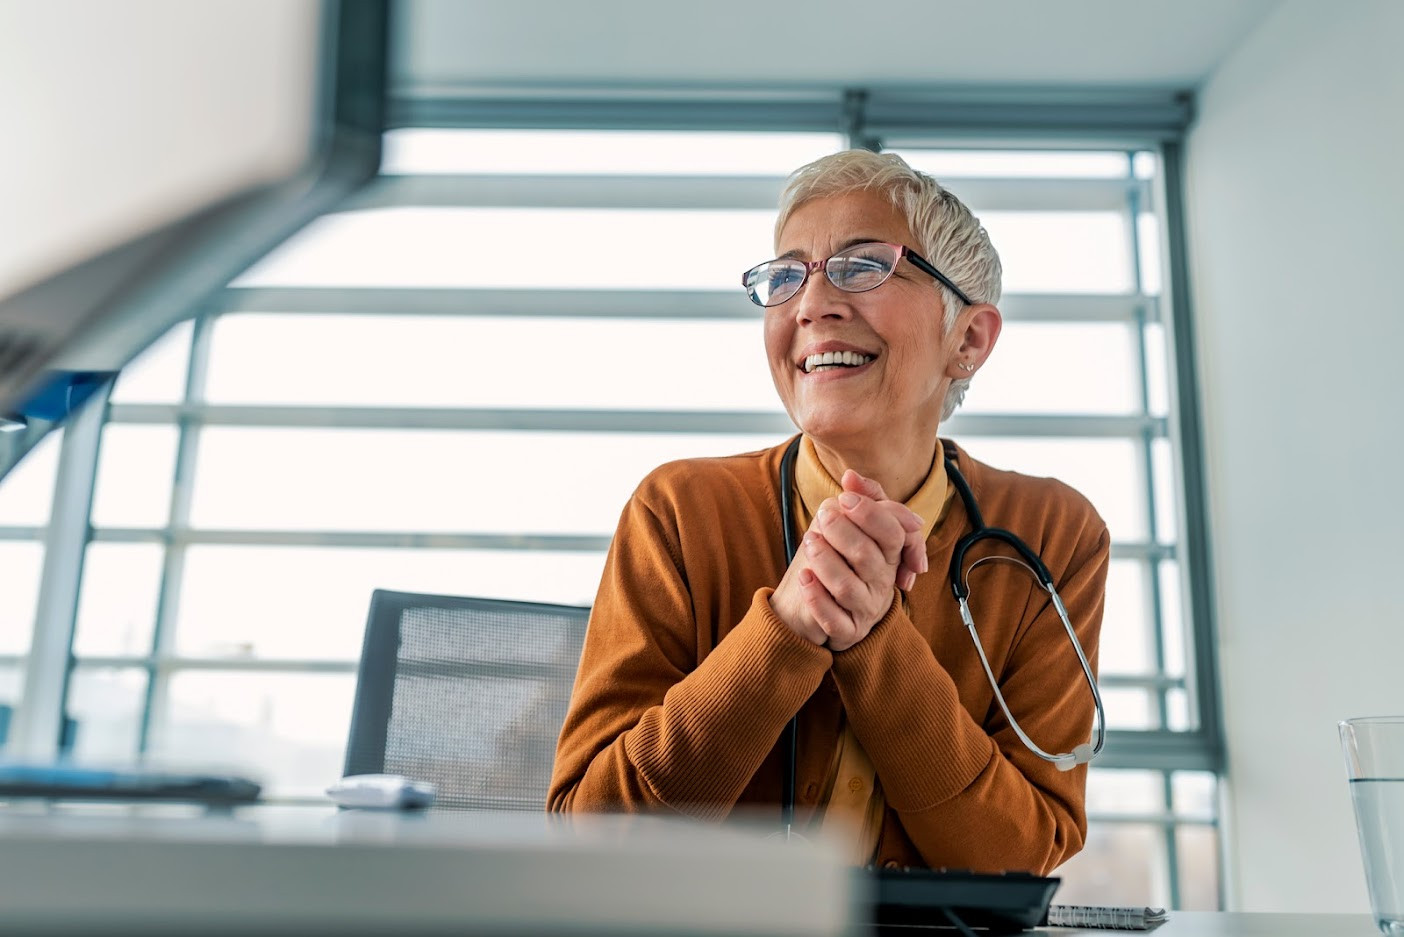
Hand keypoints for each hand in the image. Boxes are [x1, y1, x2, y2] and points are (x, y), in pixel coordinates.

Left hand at [798, 472, 927, 650]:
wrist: (818, 606)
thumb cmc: (840, 558)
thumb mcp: (852, 524)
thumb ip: (861, 498)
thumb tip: (850, 476)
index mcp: (889, 555)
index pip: (893, 532)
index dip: (870, 514)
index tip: (843, 500)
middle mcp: (882, 583)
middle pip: (868, 557)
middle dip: (843, 533)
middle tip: (822, 517)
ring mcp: (865, 609)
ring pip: (846, 587)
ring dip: (825, 561)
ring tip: (808, 542)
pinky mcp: (846, 631)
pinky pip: (832, 619)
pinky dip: (816, 597)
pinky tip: (804, 577)